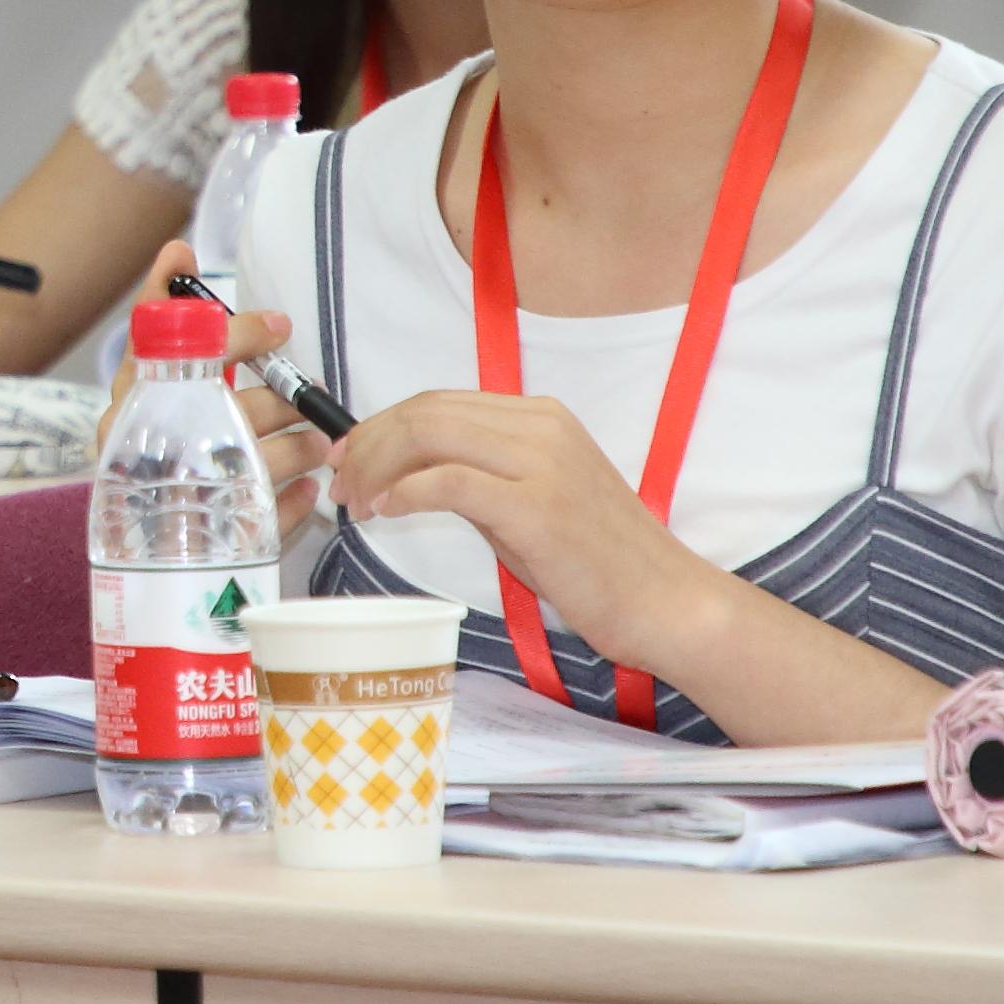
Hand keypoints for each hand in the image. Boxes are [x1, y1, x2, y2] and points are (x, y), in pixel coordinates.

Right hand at [133, 240, 329, 536]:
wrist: (142, 526)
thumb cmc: (159, 428)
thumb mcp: (155, 368)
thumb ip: (167, 310)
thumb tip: (177, 248)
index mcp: (133, 394)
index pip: (179, 353)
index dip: (234, 337)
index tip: (278, 326)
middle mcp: (144, 442)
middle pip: (222, 412)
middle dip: (276, 402)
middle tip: (310, 394)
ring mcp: (173, 495)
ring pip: (250, 467)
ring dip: (296, 451)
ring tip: (319, 443)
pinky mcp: (208, 538)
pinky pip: (262, 520)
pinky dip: (293, 504)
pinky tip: (307, 492)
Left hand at [324, 386, 695, 662]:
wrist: (664, 600)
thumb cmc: (598, 563)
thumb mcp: (531, 502)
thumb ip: (478, 478)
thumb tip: (410, 476)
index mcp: (540, 417)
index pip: (439, 402)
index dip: (381, 426)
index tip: (348, 459)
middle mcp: (541, 426)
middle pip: (426, 411)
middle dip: (368, 443)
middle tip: (340, 483)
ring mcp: (541, 461)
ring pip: (430, 435)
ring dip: (377, 467)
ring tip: (356, 503)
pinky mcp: (536, 505)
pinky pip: (449, 481)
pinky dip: (406, 491)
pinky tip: (387, 511)